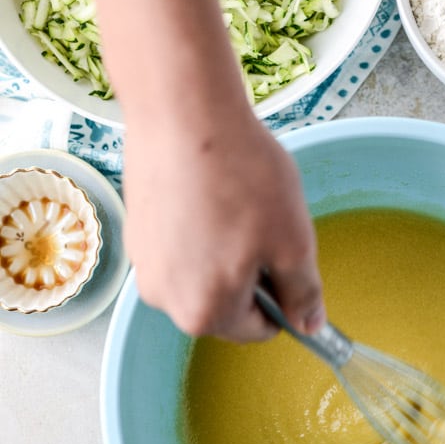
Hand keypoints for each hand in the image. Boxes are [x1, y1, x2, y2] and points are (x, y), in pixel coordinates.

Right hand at [121, 103, 325, 342]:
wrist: (184, 113)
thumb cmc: (241, 177)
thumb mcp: (293, 242)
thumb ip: (302, 293)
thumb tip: (309, 325)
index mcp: (205, 312)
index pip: (257, 331)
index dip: (281, 299)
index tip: (287, 262)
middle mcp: (164, 300)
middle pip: (225, 308)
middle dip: (249, 278)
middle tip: (261, 228)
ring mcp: (144, 267)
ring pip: (200, 279)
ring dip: (222, 257)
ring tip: (232, 207)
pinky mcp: (135, 235)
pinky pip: (178, 253)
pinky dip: (197, 236)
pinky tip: (207, 197)